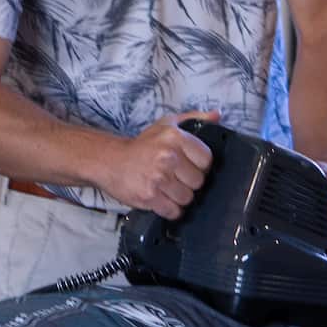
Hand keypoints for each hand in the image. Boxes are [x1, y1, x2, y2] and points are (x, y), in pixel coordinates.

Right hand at [101, 112, 218, 217]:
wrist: (110, 161)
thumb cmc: (141, 145)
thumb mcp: (167, 124)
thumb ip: (194, 118)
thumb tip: (217, 115)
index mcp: (175, 137)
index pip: (206, 159)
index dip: (199, 165)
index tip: (189, 165)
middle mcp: (168, 156)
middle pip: (198, 182)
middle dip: (189, 182)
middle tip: (176, 177)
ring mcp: (158, 178)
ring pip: (187, 198)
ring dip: (179, 197)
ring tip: (168, 188)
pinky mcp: (149, 196)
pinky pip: (173, 211)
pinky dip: (170, 209)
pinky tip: (162, 199)